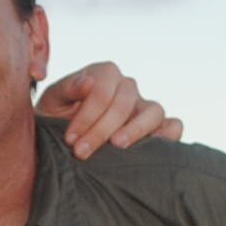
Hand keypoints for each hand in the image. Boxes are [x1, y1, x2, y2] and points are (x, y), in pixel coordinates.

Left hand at [36, 61, 180, 156]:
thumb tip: (88, 82)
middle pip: (124, 103)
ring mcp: (144, 106)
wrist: (65, 141)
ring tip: (116, 147)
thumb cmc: (56, 118)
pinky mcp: (158, 126)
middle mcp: (128, 86)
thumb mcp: (52, 102)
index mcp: (104, 74)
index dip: (86, 115)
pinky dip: (168, 135)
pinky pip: (173, 126)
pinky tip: (150, 149)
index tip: (70, 138)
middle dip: (100, 129)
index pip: (103, 90)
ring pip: (154, 110)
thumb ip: (67, 89)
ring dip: (135, 130)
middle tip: (81, 152)